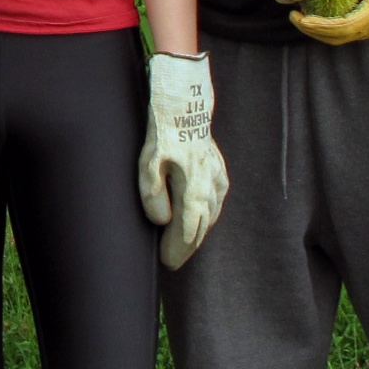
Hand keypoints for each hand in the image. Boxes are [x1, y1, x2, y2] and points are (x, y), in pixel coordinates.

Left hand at [138, 52, 229, 268]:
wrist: (184, 105)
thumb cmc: (163, 134)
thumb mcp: (148, 163)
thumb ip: (153, 195)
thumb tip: (161, 221)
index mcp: (194, 191)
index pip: (187, 232)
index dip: (177, 250)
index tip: (167, 263)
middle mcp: (211, 189)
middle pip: (201, 228)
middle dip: (186, 247)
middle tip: (173, 261)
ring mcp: (218, 180)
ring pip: (211, 216)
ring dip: (198, 233)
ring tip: (184, 246)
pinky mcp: (220, 170)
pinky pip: (216, 201)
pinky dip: (208, 215)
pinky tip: (202, 219)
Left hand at [290, 0, 368, 44]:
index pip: (339, 27)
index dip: (317, 25)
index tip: (298, 17)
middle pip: (335, 37)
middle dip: (312, 29)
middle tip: (293, 16)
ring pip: (340, 37)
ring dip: (319, 31)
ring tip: (301, 17)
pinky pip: (347, 32)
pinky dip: (329, 28)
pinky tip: (318, 15)